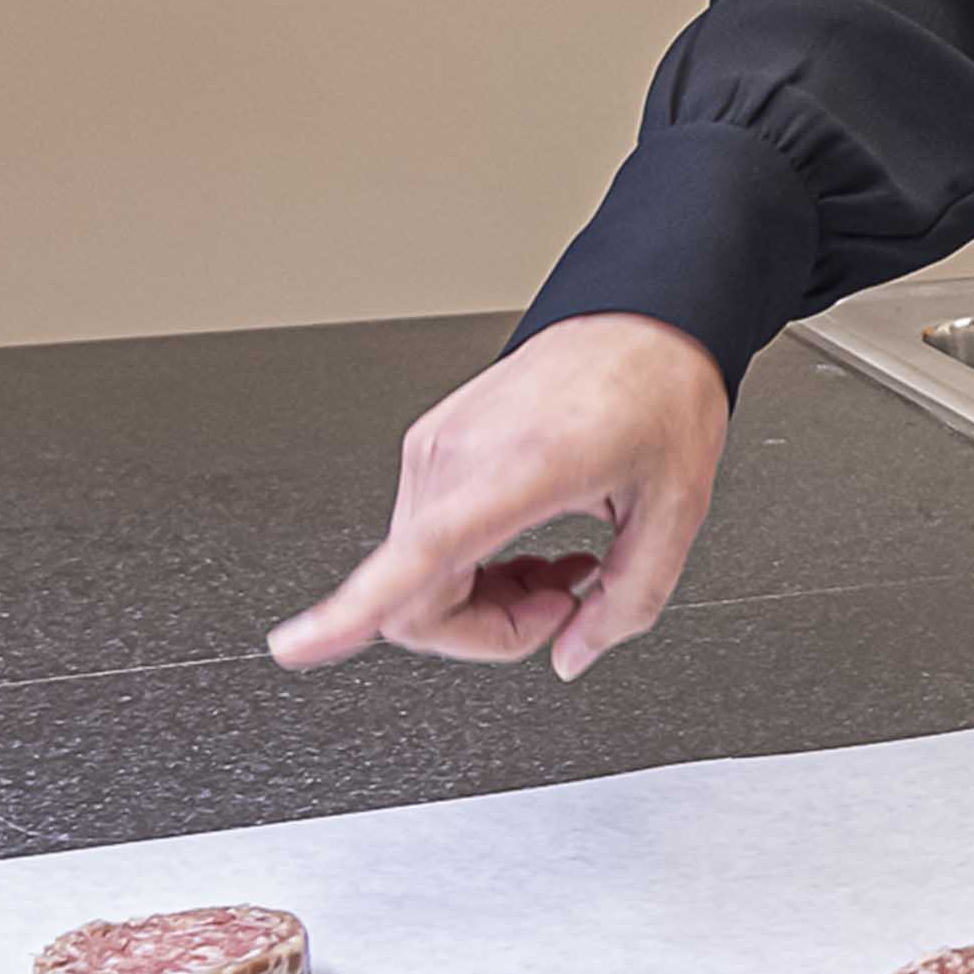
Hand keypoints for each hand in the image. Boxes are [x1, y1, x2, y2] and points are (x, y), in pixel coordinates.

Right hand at [267, 313, 730, 681]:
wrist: (644, 319)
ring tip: (565, 568)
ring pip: (417, 575)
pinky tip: (535, 541)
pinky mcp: (432, 443)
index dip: (349, 612)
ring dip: (488, 594)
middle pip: (416, 599)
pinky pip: (426, 537)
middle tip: (567, 603)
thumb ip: (630, 601)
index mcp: (519, 467)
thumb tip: (572, 655)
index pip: (418, 554)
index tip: (295, 646)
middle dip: (490, 628)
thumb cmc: (660, 391)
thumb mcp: (678, 509)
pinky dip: (476, 561)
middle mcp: (458, 454)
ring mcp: (436, 446)